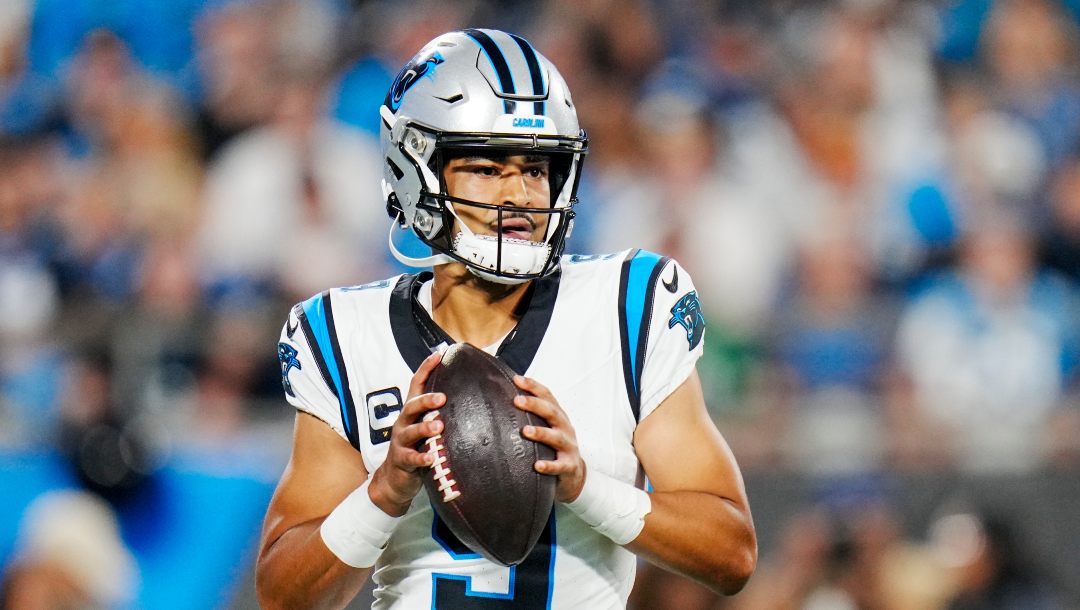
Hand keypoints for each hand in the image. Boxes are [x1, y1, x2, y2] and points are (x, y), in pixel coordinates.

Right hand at [368, 352, 444, 516]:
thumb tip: (470, 395)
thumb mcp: (427, 426)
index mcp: (413, 411)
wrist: (396, 478)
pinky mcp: (402, 460)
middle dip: (426, 400)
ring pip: (411, 431)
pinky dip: (421, 457)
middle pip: (412, 405)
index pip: (417, 384)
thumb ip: (441, 412)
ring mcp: (401, 441)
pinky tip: (431, 458)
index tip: (440, 354)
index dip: (426, 368)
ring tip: (439, 427)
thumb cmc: (418, 446)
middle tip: (443, 398)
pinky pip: (411, 458)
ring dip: (425, 428)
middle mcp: (404, 422)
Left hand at [513, 375, 585, 502]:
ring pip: (556, 438)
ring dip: (541, 433)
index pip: (547, 396)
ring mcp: (569, 447)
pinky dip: (549, 466)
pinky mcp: (569, 466)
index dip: (533, 386)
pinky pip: (560, 466)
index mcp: (558, 416)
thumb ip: (530, 415)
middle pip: (552, 413)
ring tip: (526, 431)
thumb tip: (500, 397)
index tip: (517, 379)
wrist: (573, 474)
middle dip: (535, 405)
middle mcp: (565, 428)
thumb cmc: (552, 446)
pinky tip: (537, 466)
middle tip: (517, 400)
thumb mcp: (546, 427)